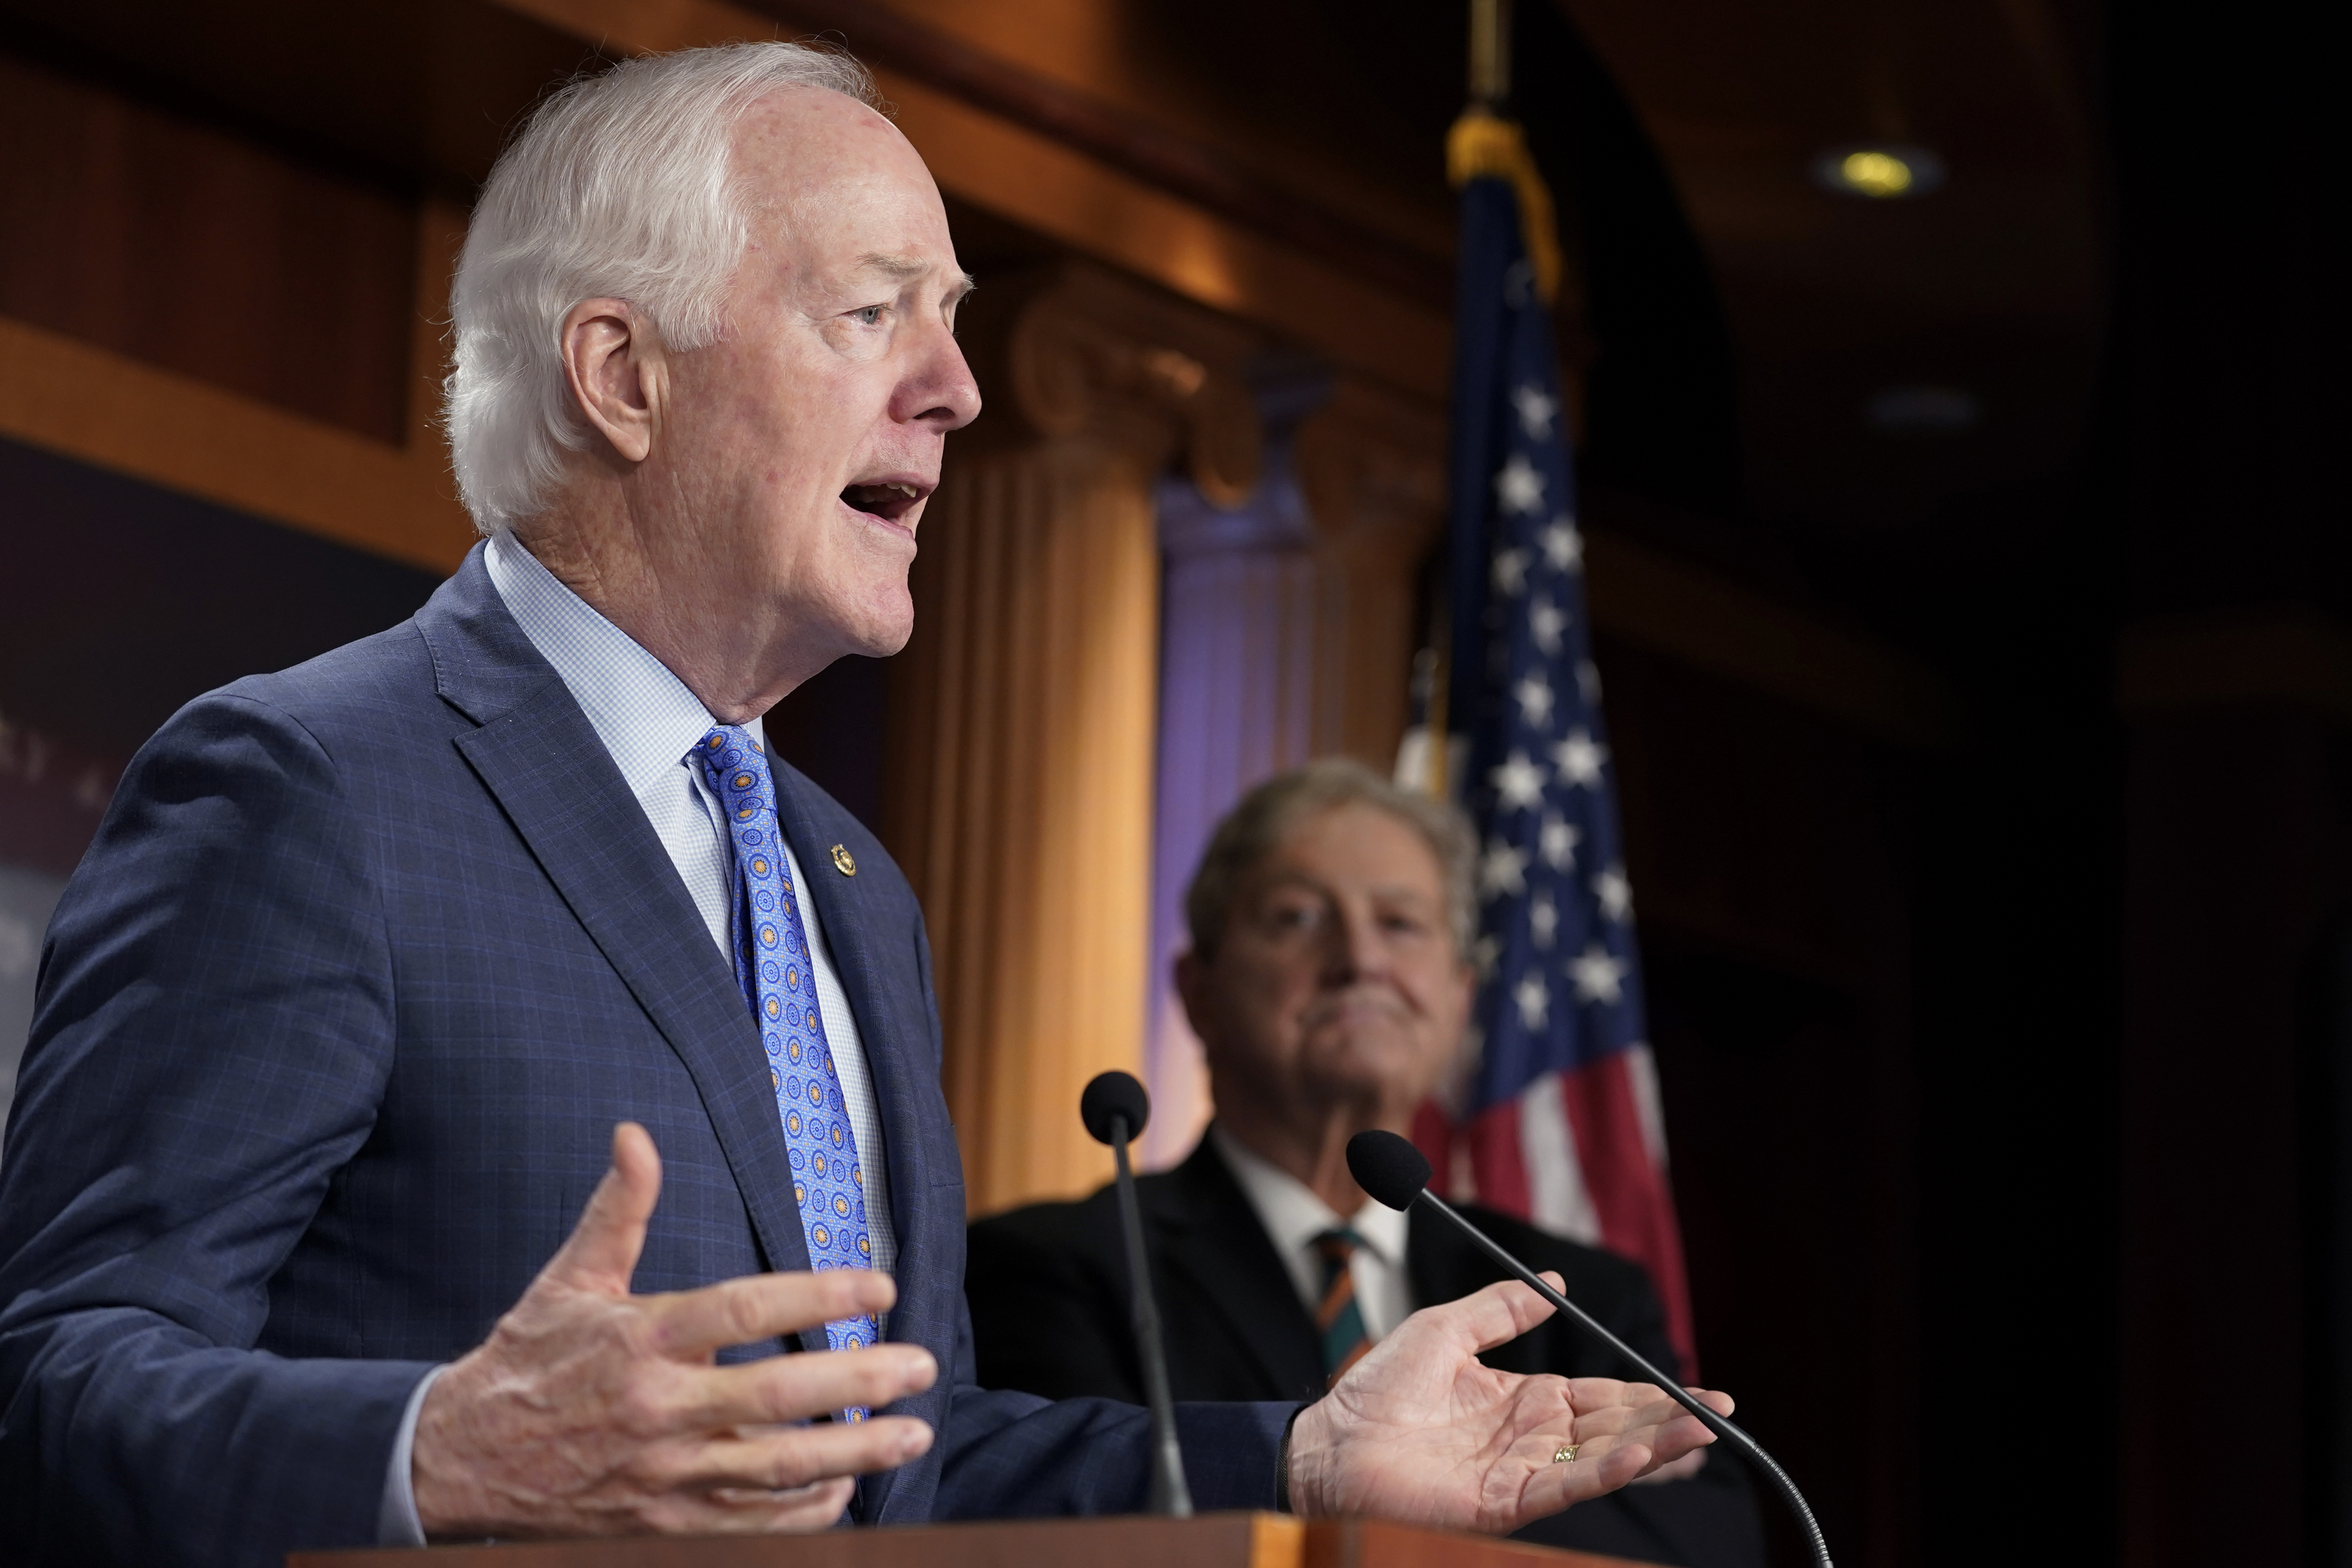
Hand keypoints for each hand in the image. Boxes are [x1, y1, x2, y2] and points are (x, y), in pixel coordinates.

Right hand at [412, 1123, 937, 1537]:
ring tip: (910, 1434)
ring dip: (851, 1455)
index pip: (747, 1309)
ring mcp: (660, 1475)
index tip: (880, 1286)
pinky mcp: (658, 1525)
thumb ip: (617, 1209)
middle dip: (860, 1382)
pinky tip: (845, 1491)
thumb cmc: (525, 1362)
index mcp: (641, 1339)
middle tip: (922, 1366)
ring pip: (774, 1470)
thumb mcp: (568, 1279)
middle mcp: (657, 1409)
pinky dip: (801, 1513)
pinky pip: (746, 1524)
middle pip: (777, 1397)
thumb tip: (635, 1134)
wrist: (454, 1464)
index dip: (820, 1297)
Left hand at [1284, 1274, 1730, 1532]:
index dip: (1648, 1393)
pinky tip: (1640, 1454)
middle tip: (1723, 1412)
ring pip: (1602, 1458)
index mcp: (1524, 1398)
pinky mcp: (1503, 1502)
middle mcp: (1532, 1438)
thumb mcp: (1444, 1329)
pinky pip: (1565, 1485)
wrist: (1329, 1440)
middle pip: (1616, 1426)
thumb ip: (1500, 1310)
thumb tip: (1554, 1284)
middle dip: (1669, 1421)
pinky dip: (1605, 1471)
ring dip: (1655, 1446)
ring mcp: (1522, 1472)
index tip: (1697, 1390)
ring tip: (1704, 1432)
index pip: (1602, 1395)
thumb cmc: (1376, 1389)